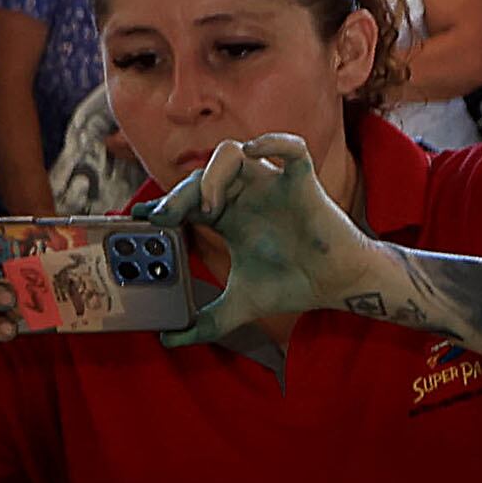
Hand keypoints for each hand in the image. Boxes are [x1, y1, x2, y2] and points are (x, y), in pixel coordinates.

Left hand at [153, 134, 384, 350]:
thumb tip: (168, 341)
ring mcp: (272, 185)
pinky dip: (274, 142)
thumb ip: (205, 322)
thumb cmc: (293, 286)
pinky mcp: (302, 181)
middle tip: (170, 218)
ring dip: (214, 173)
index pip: (187, 199)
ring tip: (210, 204)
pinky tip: (257, 153)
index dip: (164, 204)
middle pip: (201, 175)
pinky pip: (290, 147)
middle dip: (181, 194)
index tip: (145, 220)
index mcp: (228, 217)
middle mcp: (246, 196)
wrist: (336, 287)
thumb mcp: (238, 306)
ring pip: (233, 153)